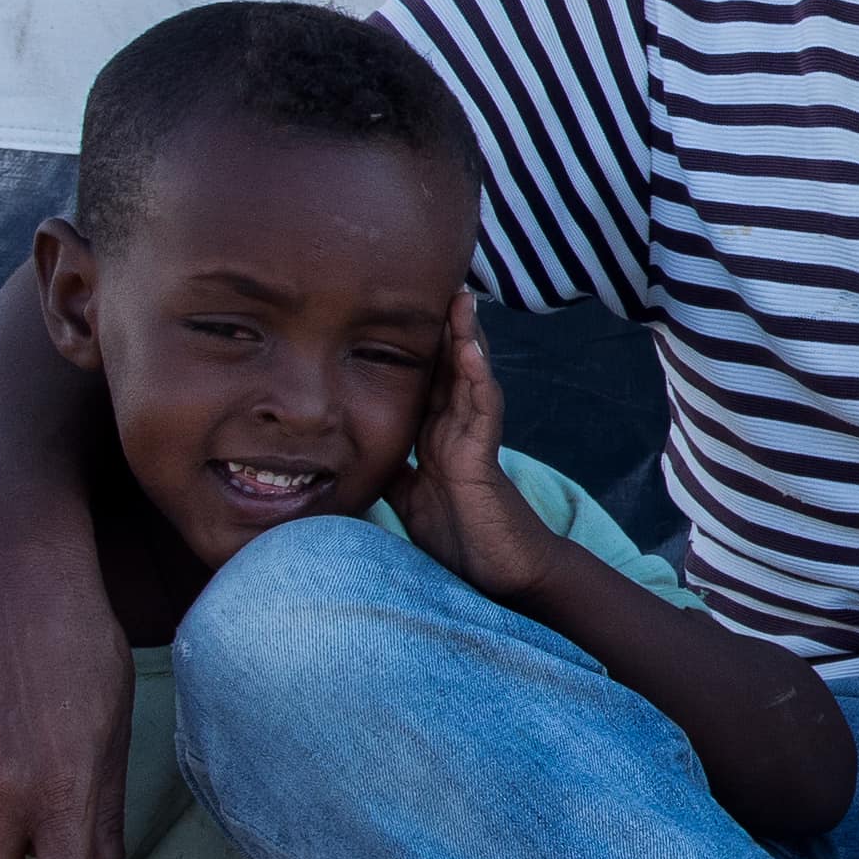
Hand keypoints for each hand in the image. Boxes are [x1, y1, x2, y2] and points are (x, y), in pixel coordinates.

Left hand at [396, 297, 556, 599]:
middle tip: (438, 280)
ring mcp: (473, 442)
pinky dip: (479, 378)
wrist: (502, 577)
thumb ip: (394, 472)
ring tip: (461, 298)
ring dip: (466, 337)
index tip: (402, 305)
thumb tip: (356, 458)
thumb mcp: (411, 500)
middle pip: (448, 368)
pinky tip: (472, 349)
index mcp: (437, 438)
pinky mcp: (483, 462)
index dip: (417, 345)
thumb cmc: (463, 539)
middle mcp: (456, 431)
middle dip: (442, 326)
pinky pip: (482, 413)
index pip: (425, 381)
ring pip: (469, 379)